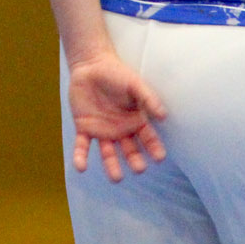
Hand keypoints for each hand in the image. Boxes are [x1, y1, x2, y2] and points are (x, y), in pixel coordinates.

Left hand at [66, 50, 167, 181]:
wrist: (91, 65)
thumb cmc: (116, 73)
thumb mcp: (135, 84)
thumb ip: (148, 98)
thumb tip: (163, 116)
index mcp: (135, 121)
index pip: (147, 138)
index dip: (154, 148)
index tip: (159, 158)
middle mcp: (120, 131)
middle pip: (129, 150)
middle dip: (134, 161)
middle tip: (139, 169)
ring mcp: (102, 131)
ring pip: (108, 153)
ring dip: (111, 166)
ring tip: (116, 178)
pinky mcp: (84, 128)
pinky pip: (82, 145)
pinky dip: (81, 157)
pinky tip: (81, 167)